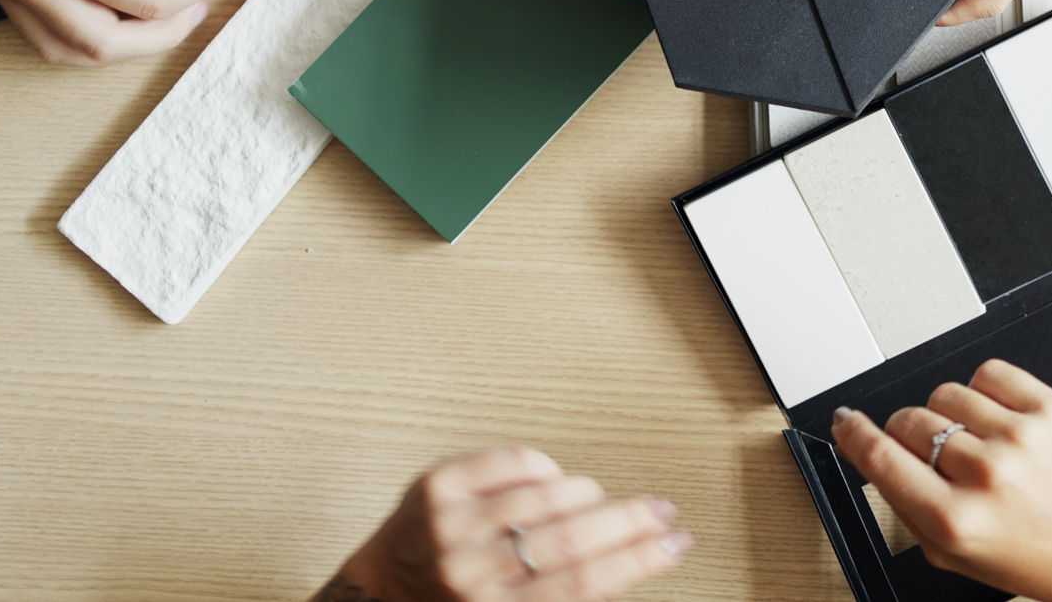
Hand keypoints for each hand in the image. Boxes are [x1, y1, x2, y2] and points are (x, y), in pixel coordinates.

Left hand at [319, 447, 690, 601]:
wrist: (377, 595)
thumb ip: (565, 599)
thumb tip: (628, 571)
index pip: (584, 582)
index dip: (639, 559)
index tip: (674, 543)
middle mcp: (469, 572)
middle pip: (570, 538)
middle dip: (630, 521)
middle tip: (661, 511)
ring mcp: (449, 527)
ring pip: (543, 496)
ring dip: (588, 495)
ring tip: (604, 500)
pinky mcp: (435, 487)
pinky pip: (507, 462)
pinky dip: (542, 466)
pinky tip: (555, 477)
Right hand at [831, 360, 1051, 601]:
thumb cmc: (1038, 562)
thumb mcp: (954, 557)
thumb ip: (908, 509)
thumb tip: (873, 453)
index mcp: (956, 520)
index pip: (880, 457)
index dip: (852, 434)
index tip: (845, 422)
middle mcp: (986, 475)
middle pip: (909, 420)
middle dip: (907, 433)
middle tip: (933, 454)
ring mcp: (1021, 438)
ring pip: (946, 394)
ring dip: (949, 415)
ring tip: (976, 443)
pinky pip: (990, 373)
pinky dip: (985, 391)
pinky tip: (998, 420)